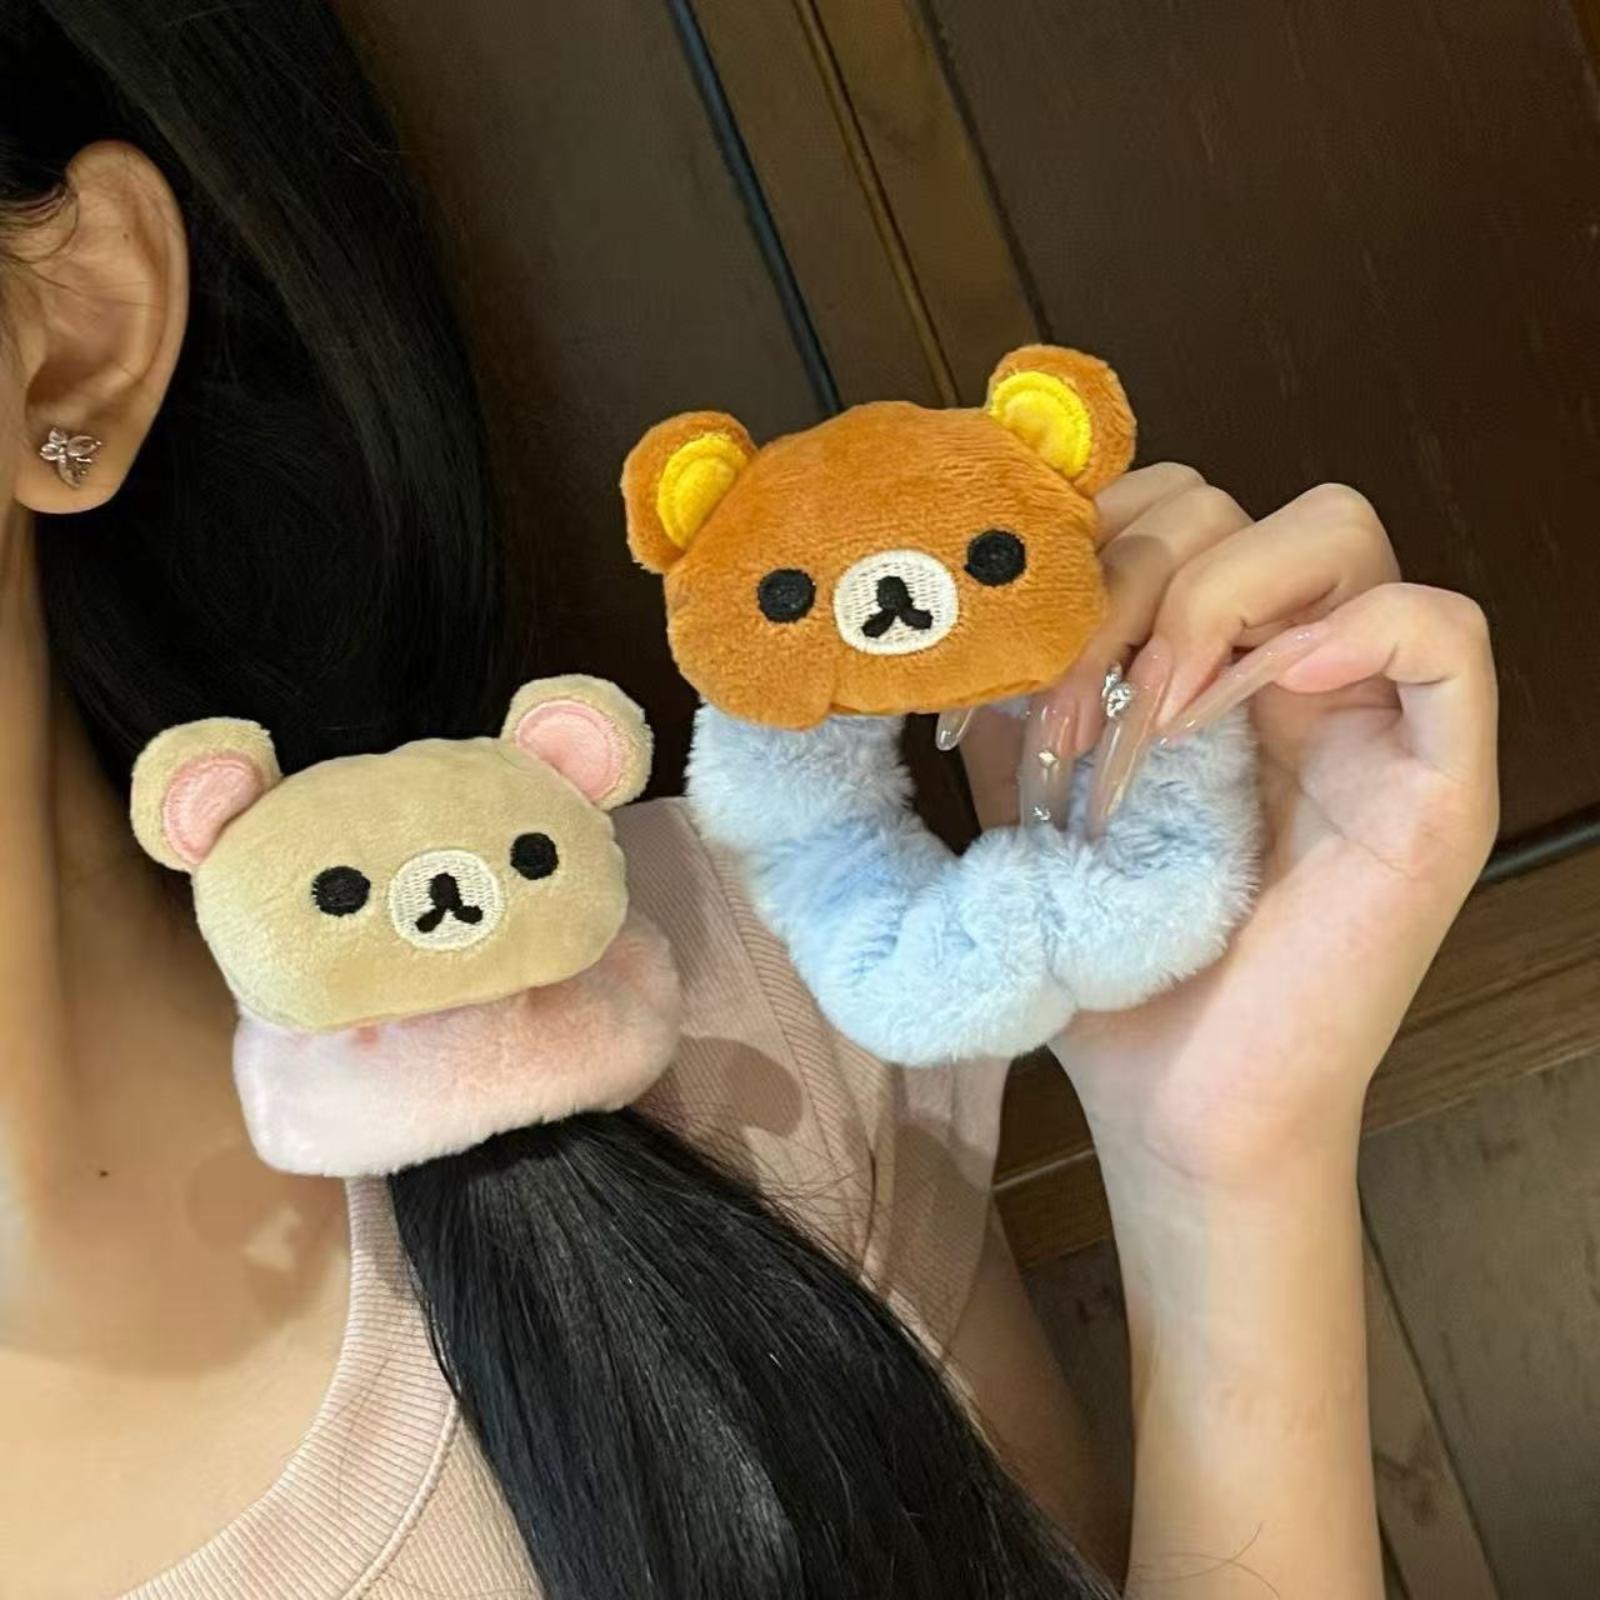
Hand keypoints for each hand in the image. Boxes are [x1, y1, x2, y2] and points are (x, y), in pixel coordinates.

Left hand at [964, 466, 1499, 1188]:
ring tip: (1153, 714)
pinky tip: (1258, 696)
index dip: (1098, 535)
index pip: (1180, 508)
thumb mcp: (1038, 800)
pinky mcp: (1438, 787)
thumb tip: (983, 602)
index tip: (1026, 638)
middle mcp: (1300, 671)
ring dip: (1215, 600)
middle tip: (1078, 700)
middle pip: (1248, 502)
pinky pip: (1444, 637)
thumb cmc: (1112, 964)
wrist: (1176, 1101)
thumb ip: (1028, 693)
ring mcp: (1376, 720)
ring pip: (1342, 533)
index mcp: (1210, 666)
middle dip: (1136, 574)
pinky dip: (1353, 629)